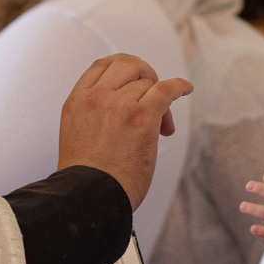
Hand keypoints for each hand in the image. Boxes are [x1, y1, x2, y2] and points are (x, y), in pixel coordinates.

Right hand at [55, 54, 192, 209]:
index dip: (122, 70)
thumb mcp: (77, 134)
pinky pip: (167, 89)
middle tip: (151, 98)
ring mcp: (119, 105)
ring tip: (162, 127)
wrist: (90, 198)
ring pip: (149, 84)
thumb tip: (127, 106)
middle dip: (144, 76)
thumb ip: (94, 114)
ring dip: (160, 103)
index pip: (101, 65)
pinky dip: (180, 86)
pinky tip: (186, 89)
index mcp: (77, 100)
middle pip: (128, 66)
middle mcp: (96, 97)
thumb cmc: (88, 178)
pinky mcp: (142, 117)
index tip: (134, 82)